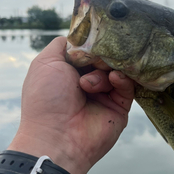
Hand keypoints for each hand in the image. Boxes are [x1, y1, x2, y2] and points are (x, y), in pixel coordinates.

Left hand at [9, 36, 134, 173]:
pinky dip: (121, 79)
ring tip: (89, 83)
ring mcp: (105, 94)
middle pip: (106, 57)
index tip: (98, 36)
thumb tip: (82, 36)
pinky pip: (127, 86)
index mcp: (70, 71)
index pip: (89, 49)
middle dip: (103, 55)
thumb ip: (64, 44)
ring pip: (117, 69)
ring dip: (105, 71)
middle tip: (98, 57)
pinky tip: (113, 79)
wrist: (57, 137)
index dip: (93, 42)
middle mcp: (88, 82)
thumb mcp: (46, 62)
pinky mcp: (120, 107)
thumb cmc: (46, 99)